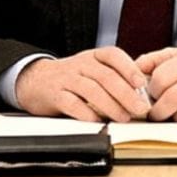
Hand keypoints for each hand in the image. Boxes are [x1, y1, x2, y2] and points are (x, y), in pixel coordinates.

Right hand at [15, 47, 150, 121]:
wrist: (34, 80)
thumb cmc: (72, 78)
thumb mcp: (93, 69)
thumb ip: (115, 77)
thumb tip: (143, 93)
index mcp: (94, 56)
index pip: (114, 55)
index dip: (129, 68)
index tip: (142, 83)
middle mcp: (81, 64)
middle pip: (106, 76)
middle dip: (126, 94)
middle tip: (140, 108)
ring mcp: (67, 79)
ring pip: (92, 90)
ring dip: (111, 105)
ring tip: (124, 117)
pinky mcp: (54, 95)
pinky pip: (72, 103)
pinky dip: (86, 113)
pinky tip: (97, 121)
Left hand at [136, 46, 176, 120]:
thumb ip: (160, 59)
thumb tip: (135, 67)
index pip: (154, 71)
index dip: (144, 86)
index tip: (142, 95)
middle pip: (160, 85)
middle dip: (152, 100)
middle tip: (150, 107)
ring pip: (171, 102)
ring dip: (162, 113)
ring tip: (163, 114)